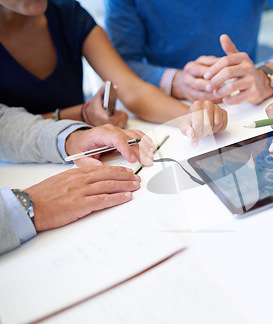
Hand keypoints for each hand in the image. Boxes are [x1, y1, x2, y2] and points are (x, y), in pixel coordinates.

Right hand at [24, 166, 140, 230]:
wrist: (29, 206)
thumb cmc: (43, 197)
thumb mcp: (60, 182)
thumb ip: (76, 181)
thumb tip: (90, 183)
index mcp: (76, 174)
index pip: (101, 169)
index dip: (117, 170)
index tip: (127, 172)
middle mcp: (81, 180)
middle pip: (109, 175)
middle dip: (126, 176)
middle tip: (137, 178)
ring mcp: (81, 192)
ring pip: (109, 186)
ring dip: (126, 186)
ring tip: (136, 186)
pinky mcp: (81, 204)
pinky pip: (104, 200)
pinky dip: (118, 198)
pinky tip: (127, 197)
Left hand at [65, 124, 154, 166]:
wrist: (79, 139)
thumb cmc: (80, 147)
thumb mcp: (79, 157)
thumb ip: (88, 163)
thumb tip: (101, 167)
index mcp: (100, 134)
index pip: (117, 138)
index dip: (126, 149)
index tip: (132, 159)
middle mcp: (111, 130)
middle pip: (129, 138)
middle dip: (139, 150)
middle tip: (147, 161)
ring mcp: (118, 130)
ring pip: (135, 135)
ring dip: (144, 146)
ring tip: (150, 157)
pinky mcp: (122, 133)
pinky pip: (136, 134)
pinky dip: (144, 140)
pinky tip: (150, 146)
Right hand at [85, 82, 128, 126]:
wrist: (90, 115)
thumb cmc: (94, 107)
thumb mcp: (97, 98)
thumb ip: (102, 90)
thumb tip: (109, 84)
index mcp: (102, 119)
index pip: (112, 121)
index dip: (116, 115)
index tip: (116, 110)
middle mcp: (107, 125)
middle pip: (120, 122)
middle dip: (120, 114)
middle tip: (116, 110)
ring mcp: (112, 127)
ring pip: (123, 123)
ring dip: (123, 116)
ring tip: (116, 112)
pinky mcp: (115, 127)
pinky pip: (124, 124)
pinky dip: (124, 118)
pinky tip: (119, 114)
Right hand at [172, 56, 221, 102]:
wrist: (181, 83)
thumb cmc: (197, 70)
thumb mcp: (202, 62)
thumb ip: (212, 61)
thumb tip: (225, 61)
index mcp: (190, 68)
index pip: (202, 71)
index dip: (214, 73)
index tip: (226, 74)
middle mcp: (187, 80)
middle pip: (200, 84)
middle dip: (213, 86)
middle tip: (226, 86)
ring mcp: (189, 92)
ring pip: (202, 96)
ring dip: (215, 96)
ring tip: (227, 94)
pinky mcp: (193, 101)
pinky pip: (205, 102)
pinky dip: (214, 102)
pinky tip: (224, 99)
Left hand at [180, 100, 227, 147]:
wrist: (197, 117)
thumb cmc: (192, 121)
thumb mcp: (185, 126)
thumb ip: (186, 130)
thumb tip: (191, 133)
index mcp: (197, 105)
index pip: (198, 122)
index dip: (197, 134)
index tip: (194, 141)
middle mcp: (207, 104)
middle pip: (209, 123)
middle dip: (204, 133)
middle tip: (201, 134)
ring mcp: (217, 107)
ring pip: (218, 123)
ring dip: (212, 131)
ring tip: (206, 130)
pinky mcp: (223, 112)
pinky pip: (224, 124)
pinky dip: (218, 130)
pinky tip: (212, 129)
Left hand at [204, 34, 272, 104]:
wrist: (262, 84)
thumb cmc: (244, 71)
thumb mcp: (238, 58)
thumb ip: (230, 48)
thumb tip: (222, 36)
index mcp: (243, 57)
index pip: (225, 61)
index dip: (213, 69)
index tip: (205, 76)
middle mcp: (249, 67)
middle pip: (227, 73)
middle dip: (215, 81)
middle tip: (208, 87)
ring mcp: (252, 80)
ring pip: (232, 86)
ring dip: (220, 91)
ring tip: (215, 93)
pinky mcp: (254, 92)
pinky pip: (238, 98)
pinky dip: (229, 100)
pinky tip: (225, 100)